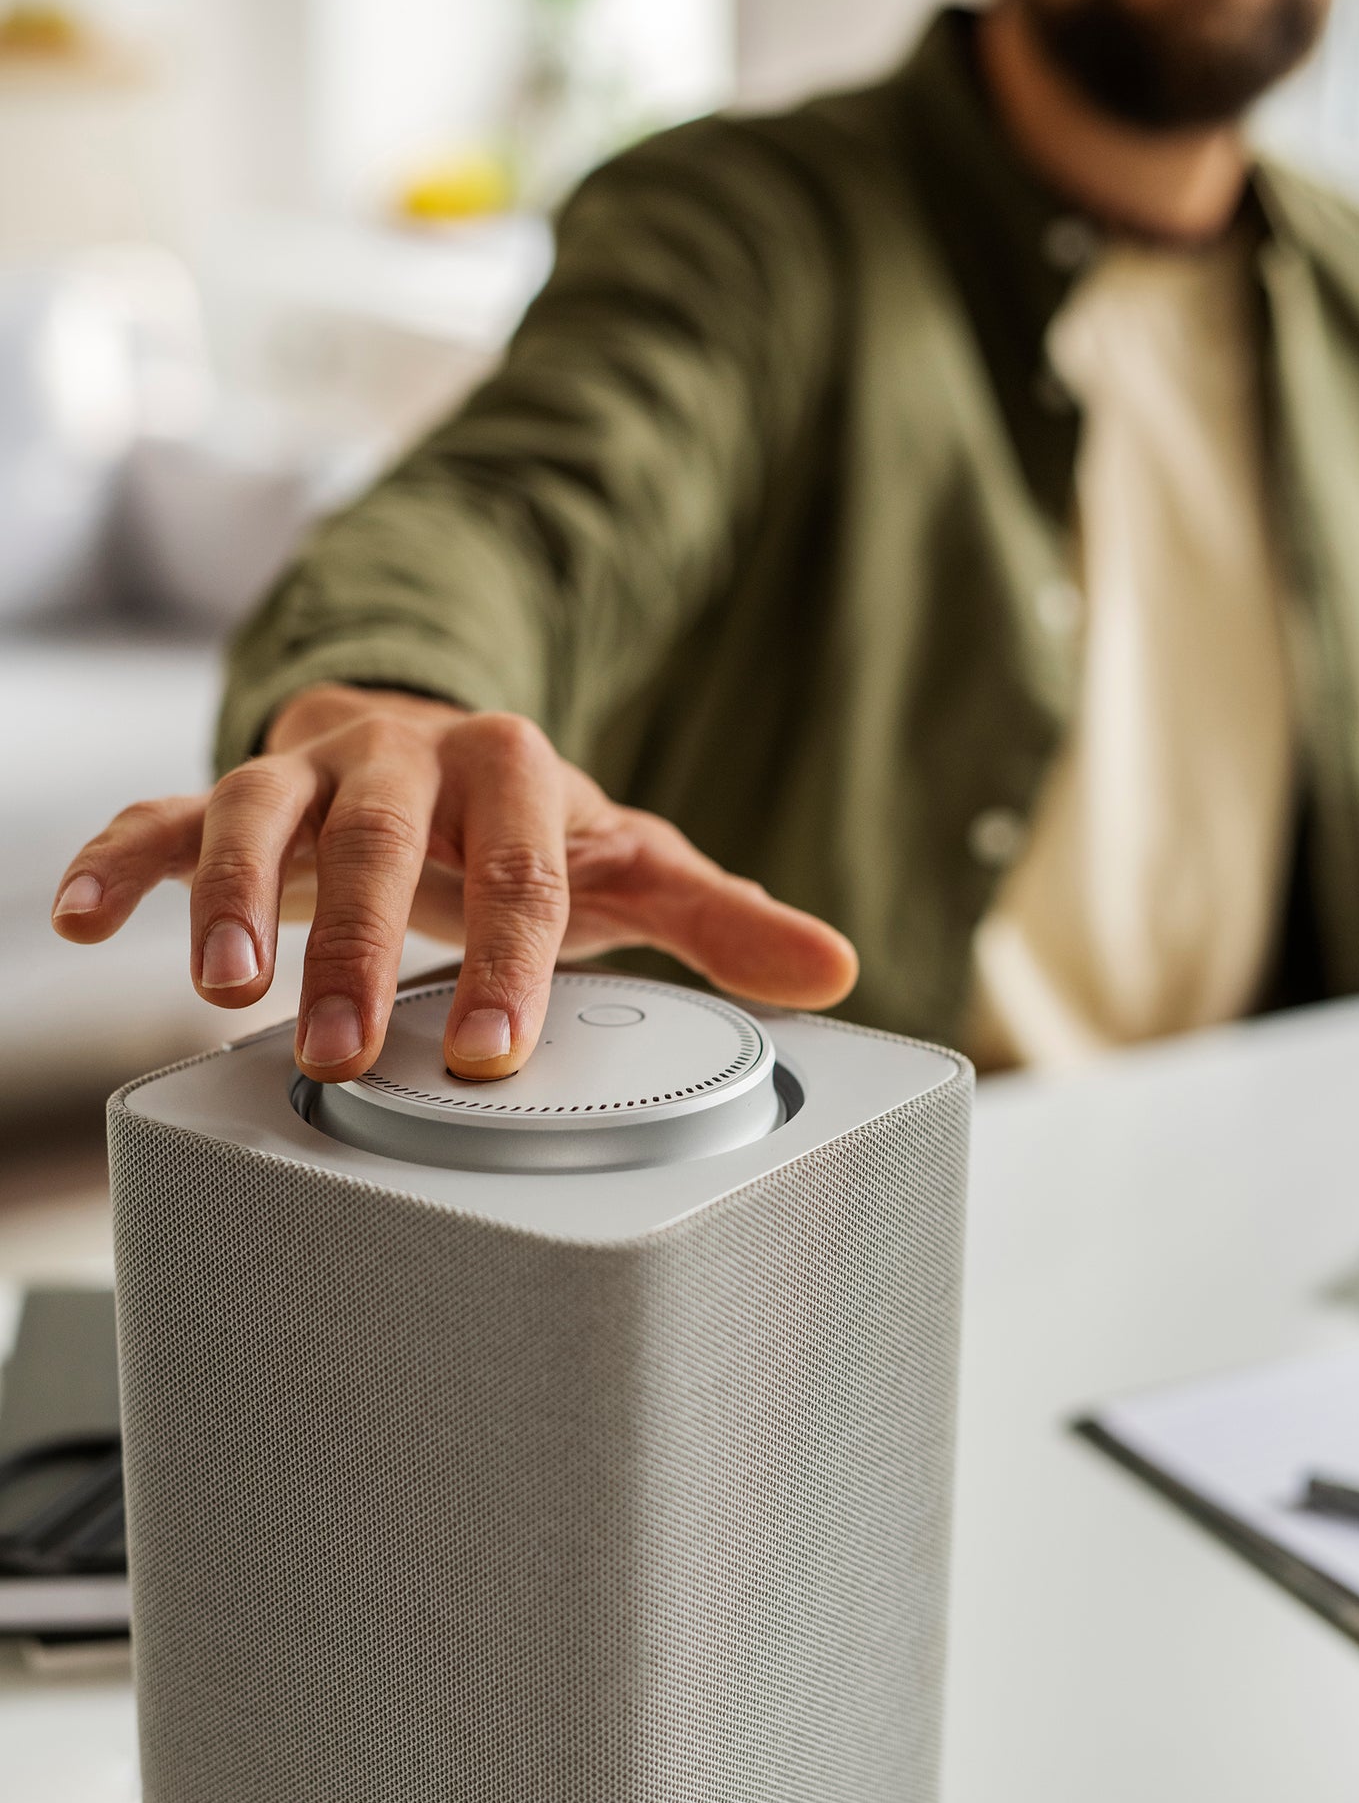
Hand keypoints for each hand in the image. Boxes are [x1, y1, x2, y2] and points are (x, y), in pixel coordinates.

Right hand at [50, 684, 858, 1080]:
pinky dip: (119, 858)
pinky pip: (162, 814)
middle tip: (353, 1053)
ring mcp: (312, 774)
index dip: (515, 963)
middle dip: (362, 949)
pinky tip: (78, 914)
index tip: (502, 1058)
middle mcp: (406, 761)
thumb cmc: (528, 831)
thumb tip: (836, 966)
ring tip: (218, 988)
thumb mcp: (624, 867)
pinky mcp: (232, 793)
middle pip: (383, 844)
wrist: (431, 744)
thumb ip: (719, 920)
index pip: (523, 874)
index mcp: (515, 773)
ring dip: (232, 893)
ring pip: (257, 814)